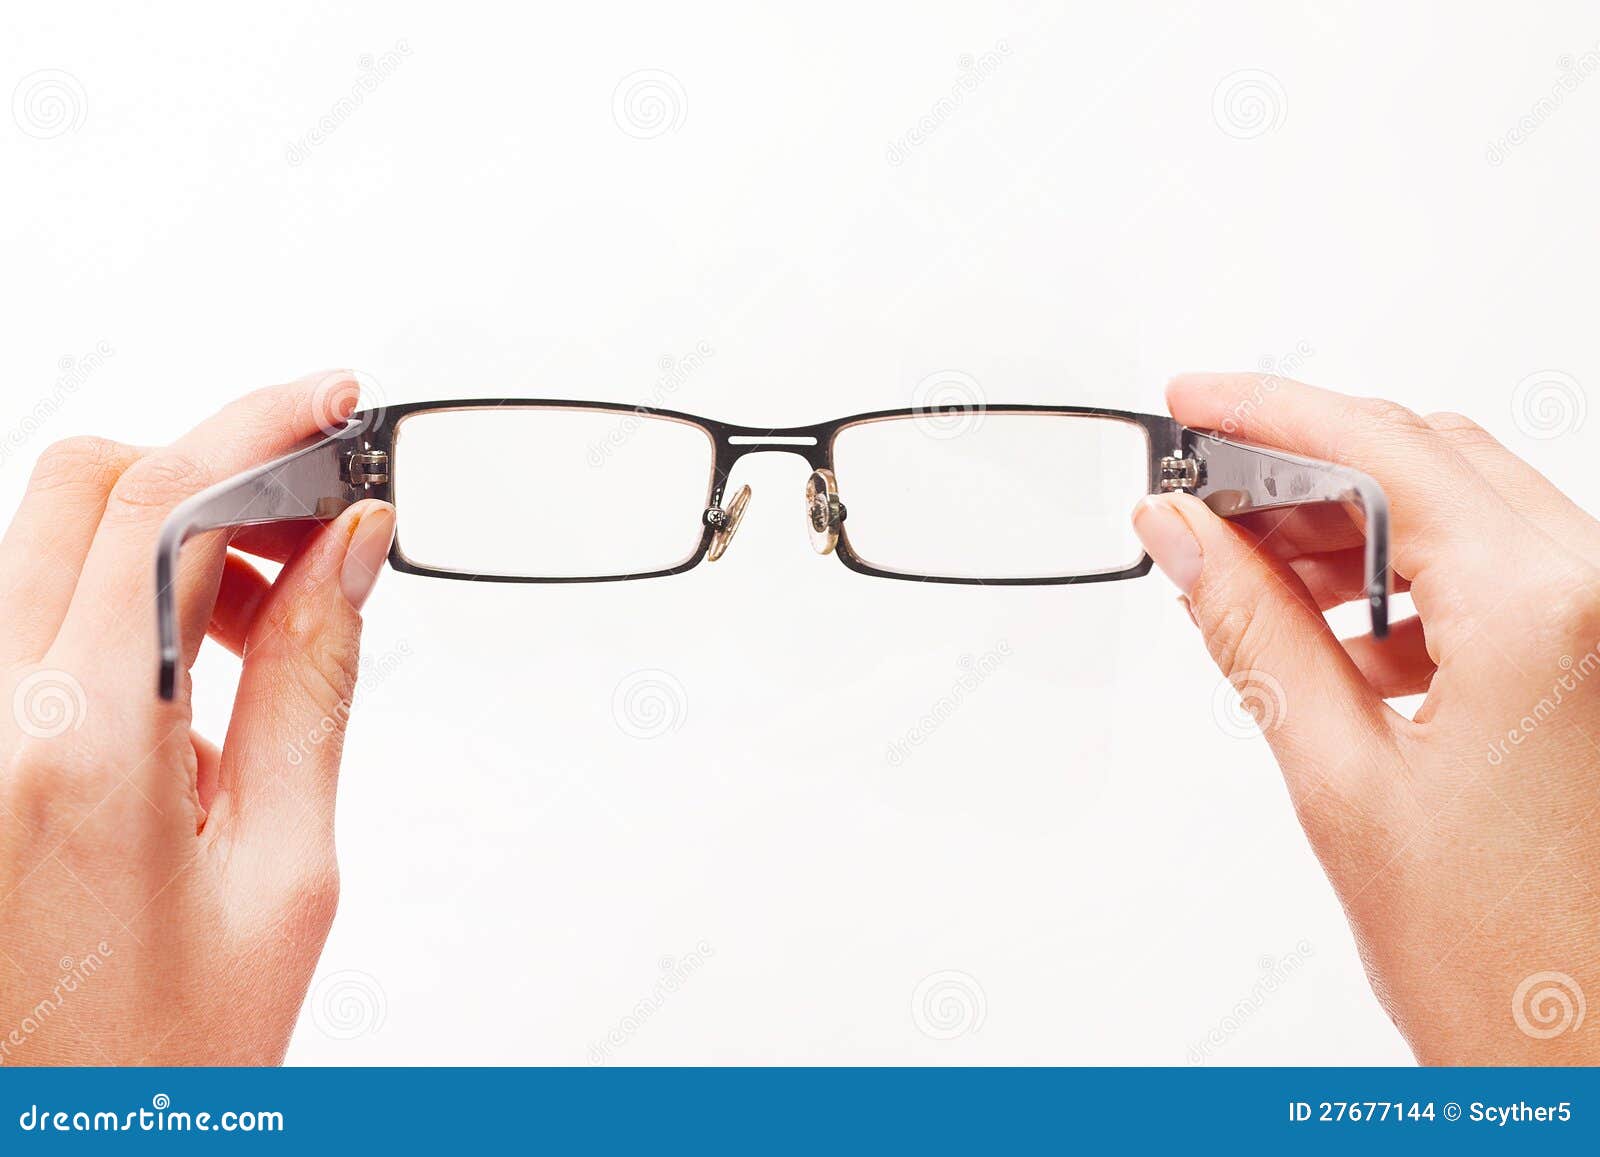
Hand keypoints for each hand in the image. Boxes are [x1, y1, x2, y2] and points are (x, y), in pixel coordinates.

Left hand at [0, 373, 392, 1063]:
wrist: (60, 1137)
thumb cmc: (160, 1059)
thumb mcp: (283, 873)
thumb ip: (313, 684)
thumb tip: (350, 551)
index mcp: (78, 754)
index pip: (161, 505)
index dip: (259, 424)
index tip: (330, 406)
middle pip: (81, 486)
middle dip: (210, 472)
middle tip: (309, 529)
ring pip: (43, 543)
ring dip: (163, 544)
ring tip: (252, 641)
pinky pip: (21, 618)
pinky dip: (112, 605)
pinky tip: (179, 689)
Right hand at [1133, 373, 1599, 1063]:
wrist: (1594, 1069)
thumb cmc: (1508, 967)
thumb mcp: (1341, 783)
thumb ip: (1252, 633)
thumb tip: (1183, 537)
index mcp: (1542, 612)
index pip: (1385, 449)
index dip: (1269, 410)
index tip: (1192, 401)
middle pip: (1432, 461)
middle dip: (1305, 464)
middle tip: (1199, 492)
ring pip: (1469, 510)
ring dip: (1357, 523)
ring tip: (1252, 566)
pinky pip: (1506, 573)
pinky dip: (1412, 578)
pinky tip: (1340, 633)